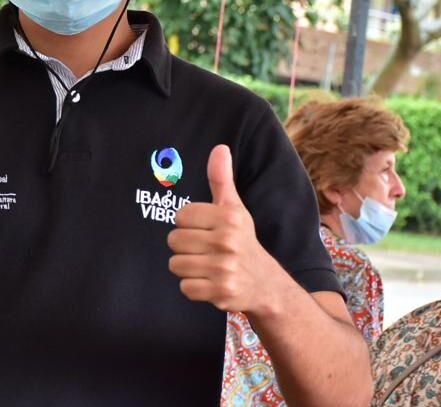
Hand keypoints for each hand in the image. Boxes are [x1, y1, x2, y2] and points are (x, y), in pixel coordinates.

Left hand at [167, 145, 275, 313]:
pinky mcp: (221, 293)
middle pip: (173, 241)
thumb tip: (219, 148)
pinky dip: (193, 288)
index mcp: (229, 218)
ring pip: (175, 264)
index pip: (180, 216)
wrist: (267, 285)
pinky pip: (185, 288)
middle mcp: (228, 242)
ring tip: (207, 266)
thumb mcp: (234, 209)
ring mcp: (225, 269)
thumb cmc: (242, 241)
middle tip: (206, 251)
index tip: (206, 230)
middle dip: (185, 247)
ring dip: (187, 268)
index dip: (188, 224)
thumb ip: (222, 179)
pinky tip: (210, 283)